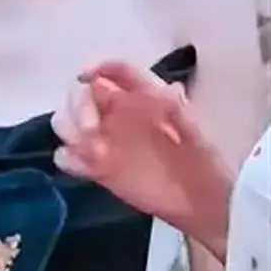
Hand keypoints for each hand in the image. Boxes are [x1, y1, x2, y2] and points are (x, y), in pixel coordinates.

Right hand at [50, 61, 232, 250]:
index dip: (97, 68)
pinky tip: (86, 166)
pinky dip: (68, 158)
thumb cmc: (201, 159)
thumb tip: (166, 87)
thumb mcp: (195, 129)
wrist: (203, 202)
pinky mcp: (96, 169)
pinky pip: (67, 157)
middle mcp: (115, 113)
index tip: (87, 76)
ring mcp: (103, 141)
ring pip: (66, 123)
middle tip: (91, 129)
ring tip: (96, 153)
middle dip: (78, 106)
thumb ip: (177, 108)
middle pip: (79, 95)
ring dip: (72, 132)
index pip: (111, 72)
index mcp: (137, 96)